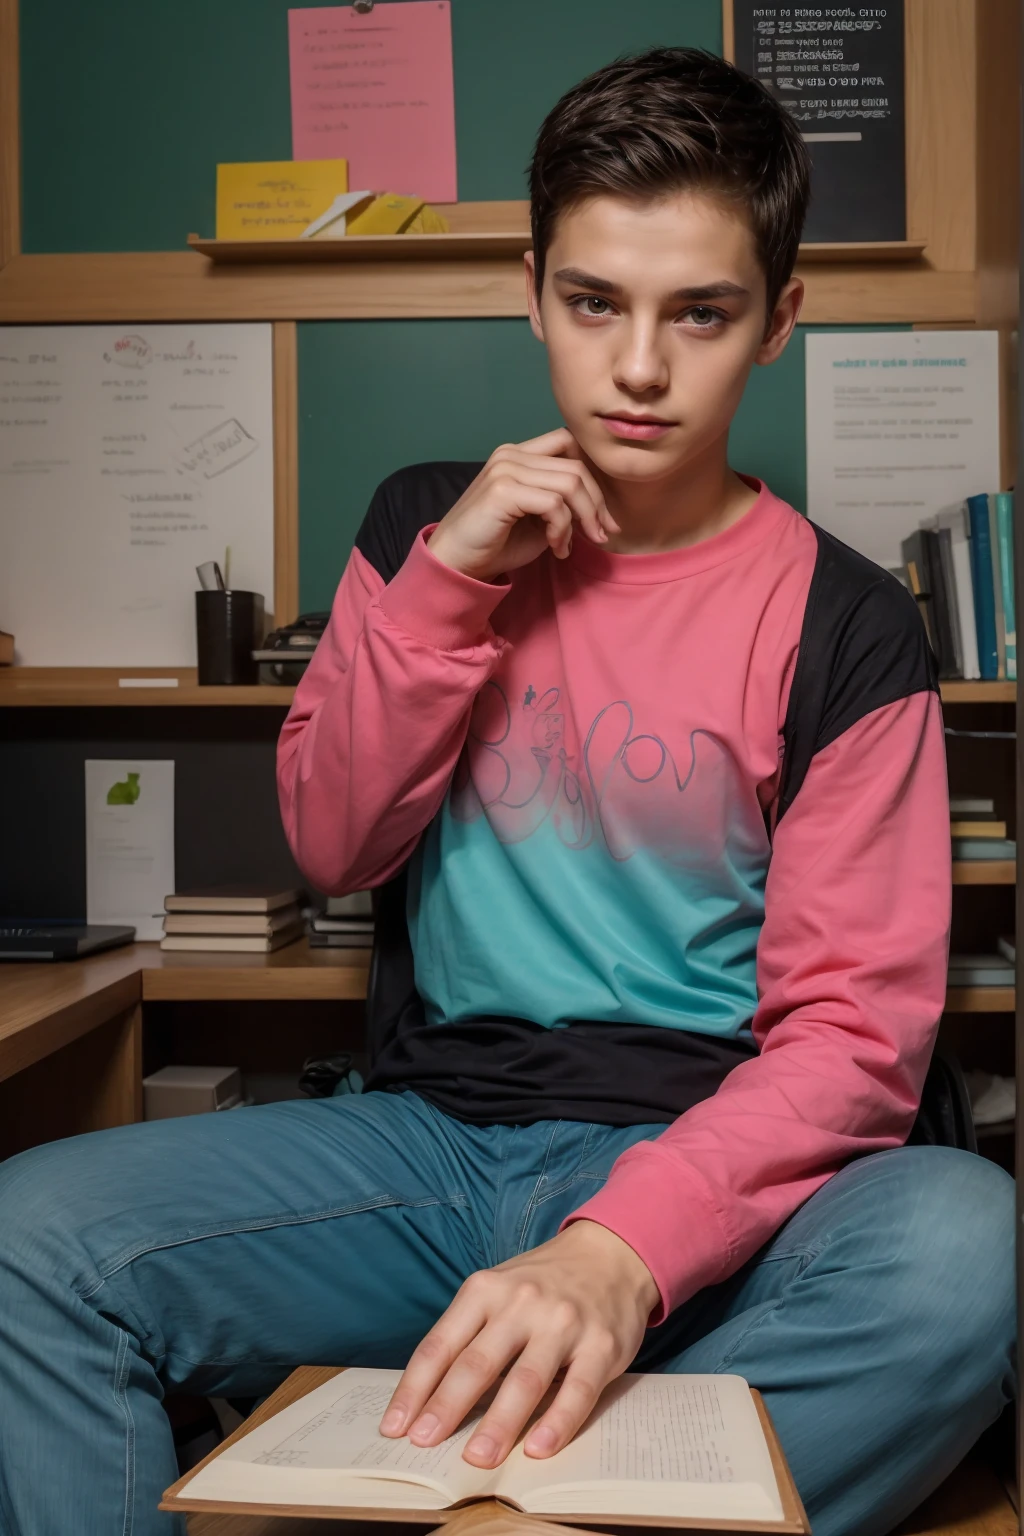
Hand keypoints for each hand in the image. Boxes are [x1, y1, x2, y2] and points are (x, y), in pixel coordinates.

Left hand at [378, 1220, 659, 1468]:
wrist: (610, 1253)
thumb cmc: (541, 1283)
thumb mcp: (498, 1290)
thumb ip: (469, 1334)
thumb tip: (429, 1398)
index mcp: (486, 1289)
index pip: (441, 1344)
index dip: (415, 1388)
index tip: (395, 1426)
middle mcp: (522, 1302)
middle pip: (477, 1363)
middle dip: (446, 1407)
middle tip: (424, 1444)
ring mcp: (563, 1323)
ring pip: (525, 1380)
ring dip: (498, 1424)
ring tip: (476, 1458)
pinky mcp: (601, 1345)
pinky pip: (578, 1391)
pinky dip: (557, 1423)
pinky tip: (538, 1449)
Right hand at [426, 429, 619, 582]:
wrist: (456, 563)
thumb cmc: (496, 544)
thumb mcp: (537, 519)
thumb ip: (562, 502)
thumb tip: (598, 508)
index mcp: (518, 455)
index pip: (569, 443)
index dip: (594, 477)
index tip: (604, 515)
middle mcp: (511, 454)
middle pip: (576, 465)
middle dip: (597, 503)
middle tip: (603, 534)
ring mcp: (505, 469)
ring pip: (570, 482)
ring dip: (582, 519)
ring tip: (569, 545)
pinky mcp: (503, 490)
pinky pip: (554, 504)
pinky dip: (563, 529)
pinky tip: (556, 548)